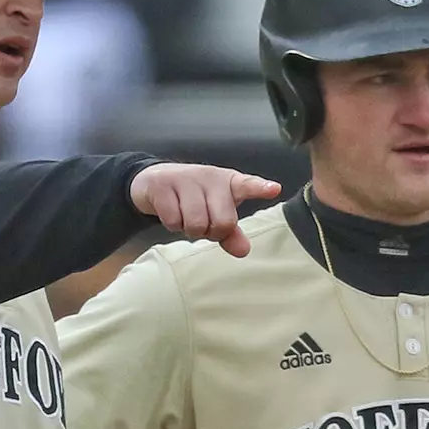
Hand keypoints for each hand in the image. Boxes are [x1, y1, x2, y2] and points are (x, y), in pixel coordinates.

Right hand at [129, 164, 281, 257]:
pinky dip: (172, 225)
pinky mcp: (162, 185)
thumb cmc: (194, 199)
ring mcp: (185, 179)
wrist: (154, 181)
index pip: (247, 185)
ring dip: (189, 229)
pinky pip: (173, 221)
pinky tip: (171, 212)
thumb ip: (231, 233)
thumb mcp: (215, 213)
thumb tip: (243, 251)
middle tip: (203, 224)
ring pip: (196, 224)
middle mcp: (209, 177)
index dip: (260, 188)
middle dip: (212, 232)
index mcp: (228, 182)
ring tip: (185, 217)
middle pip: (222, 221)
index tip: (274, 189)